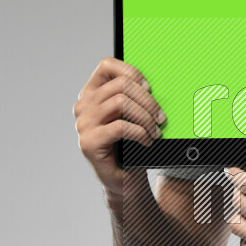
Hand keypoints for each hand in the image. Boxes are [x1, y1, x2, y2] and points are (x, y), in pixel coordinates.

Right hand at [73, 57, 165, 195]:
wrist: (124, 180)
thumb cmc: (130, 145)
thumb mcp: (131, 116)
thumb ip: (133, 97)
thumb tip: (153, 84)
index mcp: (92, 93)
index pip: (107, 65)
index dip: (131, 72)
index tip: (149, 88)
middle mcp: (84, 106)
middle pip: (120, 85)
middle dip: (148, 100)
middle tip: (161, 117)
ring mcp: (84, 124)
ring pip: (121, 103)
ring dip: (145, 117)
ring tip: (155, 131)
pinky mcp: (89, 142)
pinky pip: (120, 126)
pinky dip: (140, 132)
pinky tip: (147, 141)